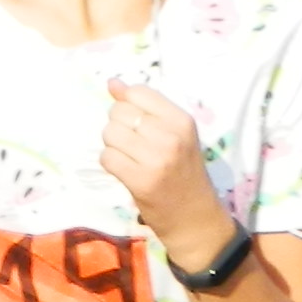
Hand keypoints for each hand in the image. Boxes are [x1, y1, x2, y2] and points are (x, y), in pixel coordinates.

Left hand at [99, 79, 227, 266]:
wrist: (195, 218)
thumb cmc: (184, 173)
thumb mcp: (174, 134)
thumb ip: (144, 107)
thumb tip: (113, 83)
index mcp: (182, 120)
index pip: (138, 92)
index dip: (128, 105)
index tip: (138, 124)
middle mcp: (170, 136)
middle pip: (119, 112)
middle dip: (119, 127)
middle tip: (134, 146)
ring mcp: (156, 159)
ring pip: (109, 133)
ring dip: (113, 146)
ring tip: (131, 158)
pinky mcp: (140, 181)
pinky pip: (107, 158)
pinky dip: (111, 164)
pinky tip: (126, 172)